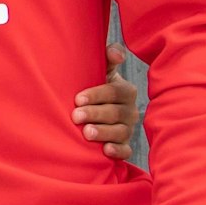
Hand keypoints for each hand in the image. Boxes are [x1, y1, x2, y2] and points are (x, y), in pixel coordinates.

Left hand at [73, 42, 139, 160]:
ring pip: (120, 132)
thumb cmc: (94, 86)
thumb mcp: (100, 71)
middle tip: (75, 116)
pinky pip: (125, 150)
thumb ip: (107, 59)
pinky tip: (105, 150)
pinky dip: (117, 151)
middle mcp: (130, 110)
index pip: (115, 92)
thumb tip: (115, 53)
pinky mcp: (124, 145)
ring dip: (104, 132)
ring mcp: (127, 129)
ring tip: (86, 133)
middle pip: (116, 113)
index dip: (97, 95)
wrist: (92, 109)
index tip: (77, 99)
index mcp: (125, 91)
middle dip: (95, 114)